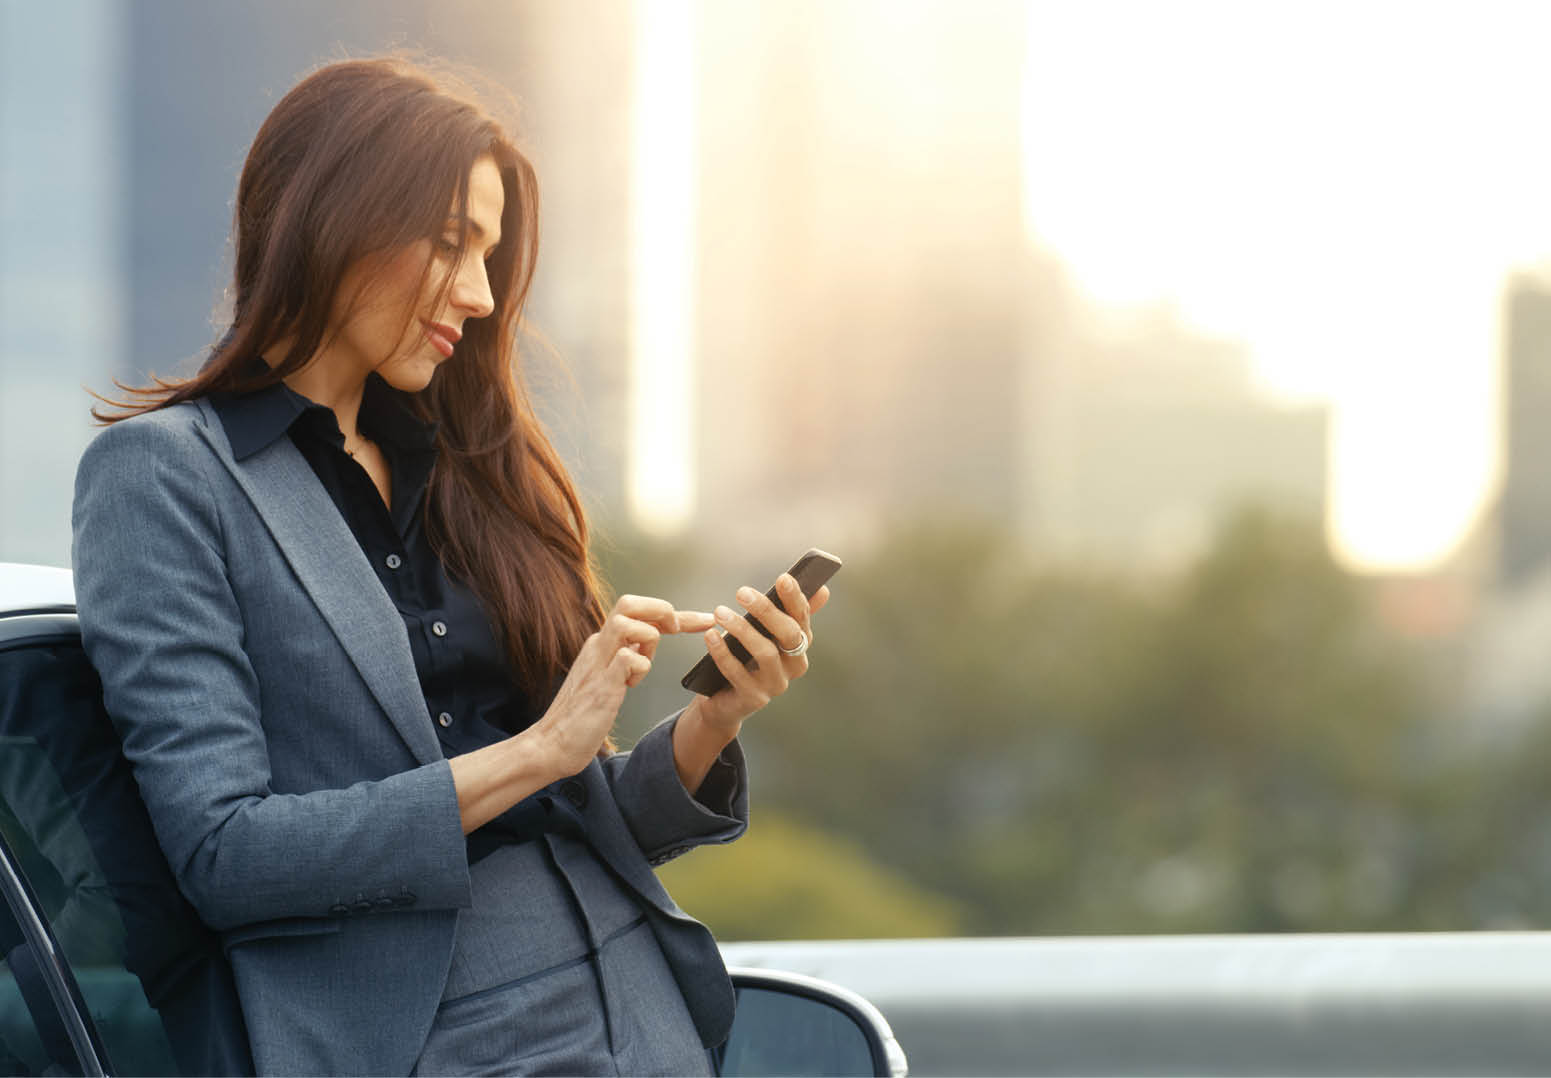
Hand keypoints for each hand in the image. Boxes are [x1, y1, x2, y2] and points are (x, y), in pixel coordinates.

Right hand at [533, 595, 713, 776]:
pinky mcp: (601, 685)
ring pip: (626, 622)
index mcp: (602, 644)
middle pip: (628, 603)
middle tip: (677, 629)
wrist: (552, 745)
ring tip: (644, 665)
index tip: (704, 620)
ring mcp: (598, 663)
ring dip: (648, 639)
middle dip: (661, 609)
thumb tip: (644, 644)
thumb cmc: (582, 716)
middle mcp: (598, 646)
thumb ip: (623, 658)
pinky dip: (640, 666)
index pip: (638, 612)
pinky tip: (631, 685)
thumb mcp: (607, 677)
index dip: (676, 613)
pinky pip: (627, 657)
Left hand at [687, 574, 830, 733]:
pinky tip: (710, 635)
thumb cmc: (746, 659)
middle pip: (789, 634)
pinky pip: (738, 673)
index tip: (783, 577)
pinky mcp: (753, 699)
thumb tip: (824, 590)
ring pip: (766, 653)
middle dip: (767, 611)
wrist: (724, 700)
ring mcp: (775, 685)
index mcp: (800, 646)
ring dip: (742, 629)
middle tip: (742, 592)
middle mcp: (794, 666)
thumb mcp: (766, 634)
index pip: (802, 619)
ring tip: (720, 612)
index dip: (794, 598)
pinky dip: (723, 653)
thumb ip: (790, 612)